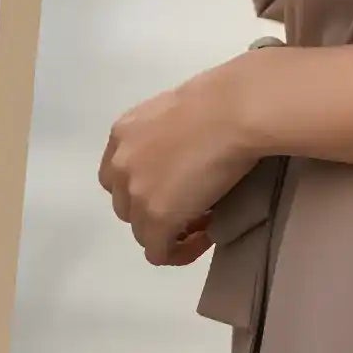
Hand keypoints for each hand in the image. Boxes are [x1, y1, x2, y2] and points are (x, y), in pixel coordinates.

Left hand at [102, 57, 263, 264]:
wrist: (234, 110)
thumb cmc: (222, 99)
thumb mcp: (180, 110)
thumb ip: (169, 135)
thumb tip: (187, 153)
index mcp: (124, 133)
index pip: (118, 174)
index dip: (147, 186)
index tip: (180, 186)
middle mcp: (120, 164)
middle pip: (127, 205)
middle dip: (156, 210)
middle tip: (194, 205)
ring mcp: (136, 193)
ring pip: (142, 231)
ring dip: (169, 231)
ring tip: (203, 222)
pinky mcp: (157, 218)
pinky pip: (158, 252)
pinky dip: (179, 253)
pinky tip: (203, 242)